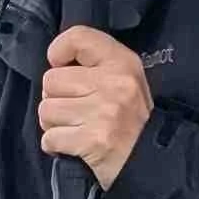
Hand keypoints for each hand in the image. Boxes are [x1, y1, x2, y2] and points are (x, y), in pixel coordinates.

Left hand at [39, 26, 152, 187]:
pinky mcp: (92, 140)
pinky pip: (49, 137)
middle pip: (51, 80)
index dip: (59, 51)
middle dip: (56, 97)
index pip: (78, 37)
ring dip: (53, 123)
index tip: (61, 65)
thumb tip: (55, 63)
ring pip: (46, 109)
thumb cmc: (131, 121)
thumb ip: (94, 65)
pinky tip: (72, 145)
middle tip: (74, 110)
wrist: (152, 161)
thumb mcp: (125, 81)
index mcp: (122, 63)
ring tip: (74, 128)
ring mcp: (102, 112)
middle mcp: (113, 84)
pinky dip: (55, 145)